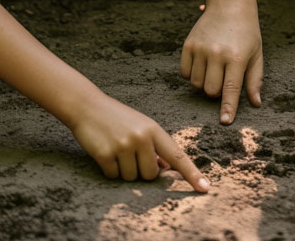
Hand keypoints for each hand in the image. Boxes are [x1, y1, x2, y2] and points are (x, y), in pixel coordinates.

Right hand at [70, 92, 209, 188]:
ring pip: (132, 178)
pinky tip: (105, 152)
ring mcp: (124, 146)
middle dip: (141, 170)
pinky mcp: (106, 154)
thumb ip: (155, 147)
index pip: (177, 155)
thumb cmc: (118, 118)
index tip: (205, 188)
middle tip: (129, 152)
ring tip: (117, 150)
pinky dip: (110, 170)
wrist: (88, 106)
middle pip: (151, 175)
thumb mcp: (141, 126)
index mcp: (154, 130)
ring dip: (124, 170)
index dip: (192, 174)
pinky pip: (113, 176)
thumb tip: (166, 168)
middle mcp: (142, 137)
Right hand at [180, 3, 262, 124]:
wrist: (229, 5)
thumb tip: (255, 103)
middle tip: (224, 76)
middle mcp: (217, 53)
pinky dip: (192, 74)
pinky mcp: (188, 45)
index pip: (231, 89)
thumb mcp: (257, 54)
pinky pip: (185, 73)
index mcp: (236, 57)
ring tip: (214, 67)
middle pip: (210, 91)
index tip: (225, 122)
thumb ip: (255, 80)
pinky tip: (202, 62)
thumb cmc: (247, 32)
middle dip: (216, 91)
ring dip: (204, 82)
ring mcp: (201, 49)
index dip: (228, 108)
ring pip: (196, 84)